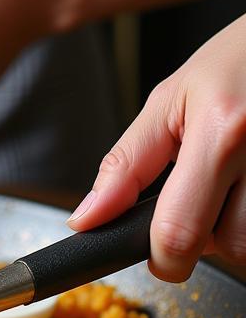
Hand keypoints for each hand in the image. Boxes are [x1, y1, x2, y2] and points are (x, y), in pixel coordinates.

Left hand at [68, 12, 245, 282]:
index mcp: (222, 134)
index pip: (180, 233)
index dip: (163, 260)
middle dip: (209, 240)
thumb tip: (87, 219)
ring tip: (233, 185)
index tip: (159, 257)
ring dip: (238, 227)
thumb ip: (125, 166)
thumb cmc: (240, 58)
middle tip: (205, 201)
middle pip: (230, 246)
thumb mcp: (171, 100)